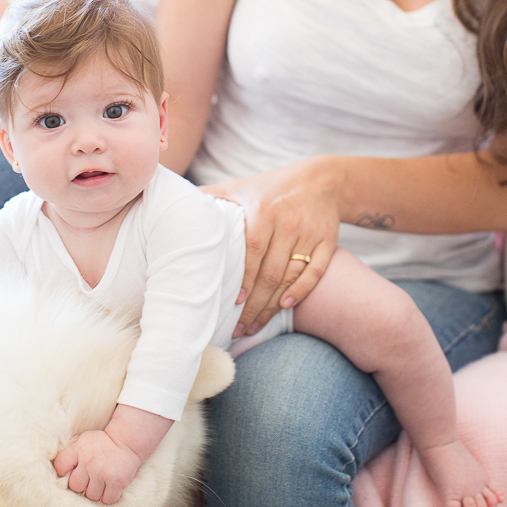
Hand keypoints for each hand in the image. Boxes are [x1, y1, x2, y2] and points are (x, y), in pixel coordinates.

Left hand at [53, 430, 141, 504]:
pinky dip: (107, 496)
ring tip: (99, 482)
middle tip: (88, 479)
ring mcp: (103, 473)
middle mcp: (89, 462)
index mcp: (79, 449)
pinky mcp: (117, 482)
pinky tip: (108, 487)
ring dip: (95, 492)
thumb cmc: (101, 443)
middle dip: (81, 484)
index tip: (71, 471)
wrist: (127, 441)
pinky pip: (106, 499)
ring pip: (91, 496)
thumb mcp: (83, 440)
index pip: (60, 467)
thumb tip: (56, 467)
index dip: (63, 472)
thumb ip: (70, 451)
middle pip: (75, 486)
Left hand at [202, 156, 343, 333]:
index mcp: (264, 210)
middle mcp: (288, 223)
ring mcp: (309, 233)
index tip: (233, 301)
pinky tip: (285, 307)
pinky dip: (301, 291)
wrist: (323, 179)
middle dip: (254, 303)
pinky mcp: (327, 242)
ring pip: (291, 276)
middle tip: (238, 327)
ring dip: (272, 305)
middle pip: (271, 271)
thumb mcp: (243, 186)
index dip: (244, 277)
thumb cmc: (273, 186)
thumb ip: (213, 195)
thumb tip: (178, 198)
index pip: (253, 250)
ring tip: (254, 326)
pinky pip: (315, 271)